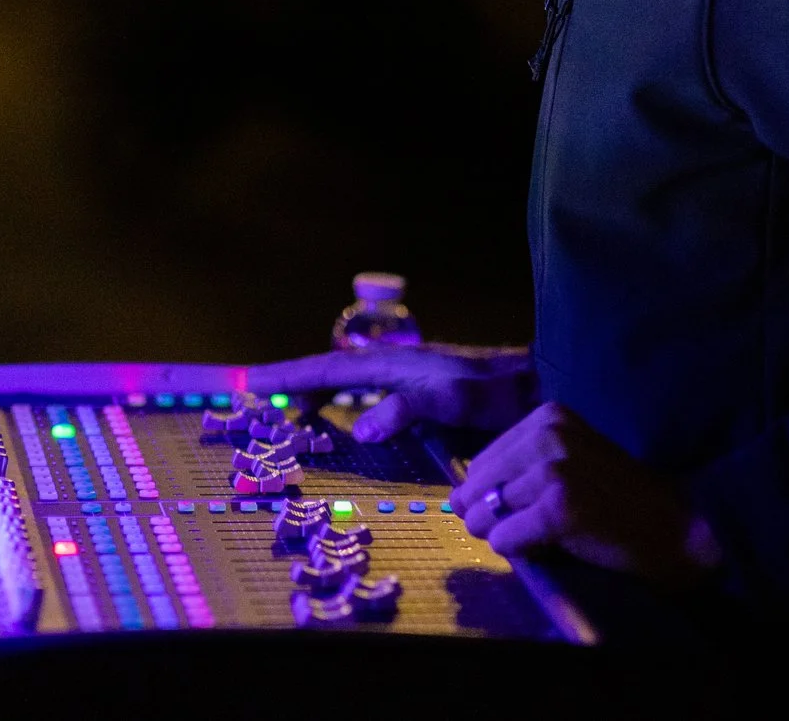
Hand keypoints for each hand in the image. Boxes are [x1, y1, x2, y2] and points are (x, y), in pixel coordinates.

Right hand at [241, 344, 538, 440]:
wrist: (537, 387)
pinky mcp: (417, 391)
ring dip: (313, 389)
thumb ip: (408, 409)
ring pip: (345, 379)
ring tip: (284, 406)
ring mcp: (405, 376)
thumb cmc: (498, 396)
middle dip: (291, 380)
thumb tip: (358, 425)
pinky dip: (339, 398)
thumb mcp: (455, 402)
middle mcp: (394, 365)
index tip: (252, 382)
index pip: (328, 369)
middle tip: (254, 393)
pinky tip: (338, 414)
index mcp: (394, 364)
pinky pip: (363, 391)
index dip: (288, 377)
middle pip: (329, 370)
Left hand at [454, 401, 719, 583]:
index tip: (515, 509)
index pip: (483, 459)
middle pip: (478, 483)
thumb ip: (518, 470)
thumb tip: (458, 499)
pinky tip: (542, 548)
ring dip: (500, 533)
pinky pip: (506, 537)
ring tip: (535, 539)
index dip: (488, 492)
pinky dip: (514, 549)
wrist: (673, 528)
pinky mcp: (560, 507)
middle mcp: (549, 433)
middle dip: (485, 514)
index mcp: (548, 416)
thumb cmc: (616, 500)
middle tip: (516, 531)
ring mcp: (555, 468)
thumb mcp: (568, 463)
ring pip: (488, 511)